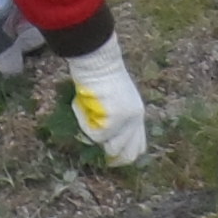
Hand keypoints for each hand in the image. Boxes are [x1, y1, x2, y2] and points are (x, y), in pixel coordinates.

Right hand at [63, 39, 147, 166]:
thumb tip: (102, 138)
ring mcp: (125, 122)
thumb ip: (114, 117)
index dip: (123, 154)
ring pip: (110, 148)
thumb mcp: (114, 98)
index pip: (138, 146)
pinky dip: (84, 124)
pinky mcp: (113, 122)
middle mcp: (135, 120)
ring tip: (85, 116)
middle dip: (111, 157)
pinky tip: (80, 106)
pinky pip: (95, 135)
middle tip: (95, 150)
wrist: (98, 61)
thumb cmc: (100, 73)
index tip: (108, 155)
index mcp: (137, 114)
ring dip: (95, 136)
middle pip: (128, 154)